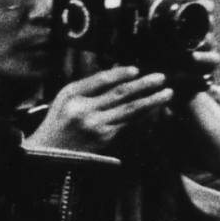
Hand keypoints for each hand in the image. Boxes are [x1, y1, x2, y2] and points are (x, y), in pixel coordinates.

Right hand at [30, 66, 170, 154]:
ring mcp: (96, 125)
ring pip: (130, 109)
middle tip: (162, 77)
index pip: (101, 80)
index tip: (137, 69)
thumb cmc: (61, 120)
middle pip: (119, 93)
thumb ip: (90, 86)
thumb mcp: (67, 98)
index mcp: (72, 94)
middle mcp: (84, 109)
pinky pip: (131, 123)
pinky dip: (146, 115)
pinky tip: (157, 110)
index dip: (120, 73)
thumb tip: (119, 72)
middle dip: (144, 84)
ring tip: (168, 93)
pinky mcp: (106, 138)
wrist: (51, 150)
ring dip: (152, 100)